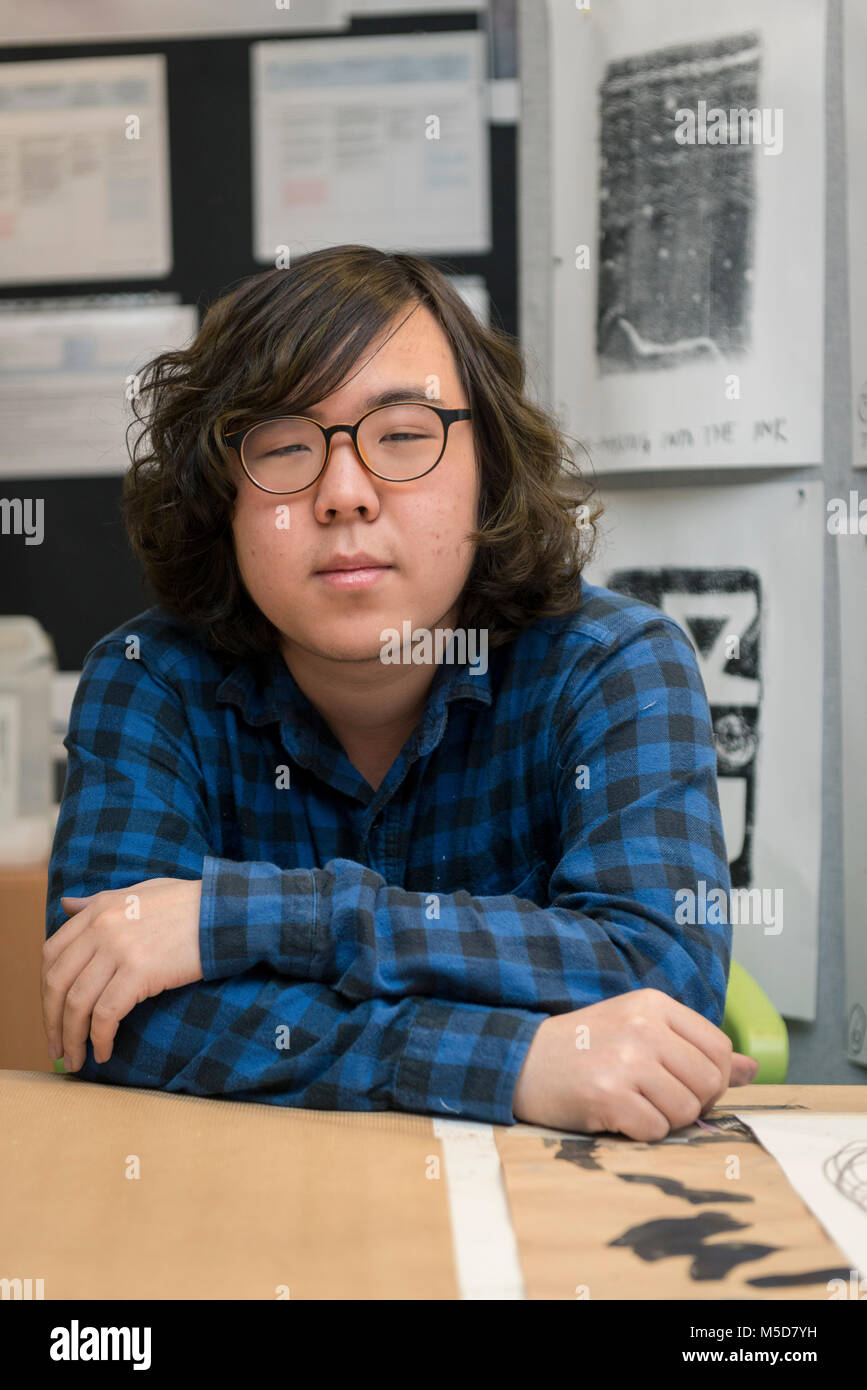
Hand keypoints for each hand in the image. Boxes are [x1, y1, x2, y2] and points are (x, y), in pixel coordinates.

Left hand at [42, 877, 203, 1071]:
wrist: (225, 911)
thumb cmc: (187, 904)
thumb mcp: (136, 892)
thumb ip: (97, 902)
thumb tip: (66, 906)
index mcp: (98, 909)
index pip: (51, 955)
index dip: (46, 991)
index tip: (52, 1014)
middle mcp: (101, 927)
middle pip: (57, 983)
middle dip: (52, 1022)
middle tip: (58, 1047)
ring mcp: (118, 949)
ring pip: (77, 1003)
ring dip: (72, 1038)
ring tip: (77, 1059)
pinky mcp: (140, 971)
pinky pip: (106, 1014)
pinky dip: (99, 1038)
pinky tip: (104, 1051)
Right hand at [511, 987, 758, 1138]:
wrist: (521, 1061)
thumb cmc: (584, 1047)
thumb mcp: (639, 1030)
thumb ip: (694, 1047)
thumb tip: (752, 1070)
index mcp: (653, 1004)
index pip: (718, 1047)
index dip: (711, 1076)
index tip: (683, 1082)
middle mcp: (643, 1028)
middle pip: (708, 1083)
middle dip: (692, 1102)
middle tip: (656, 1099)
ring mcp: (626, 1061)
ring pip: (687, 1111)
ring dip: (665, 1120)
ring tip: (634, 1104)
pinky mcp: (608, 1096)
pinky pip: (656, 1131)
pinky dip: (641, 1133)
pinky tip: (616, 1115)